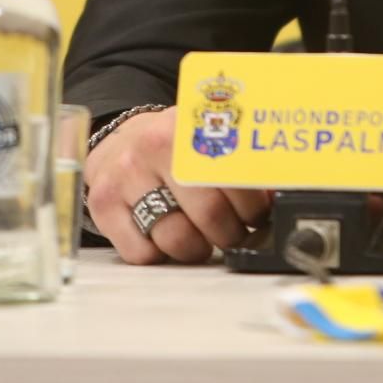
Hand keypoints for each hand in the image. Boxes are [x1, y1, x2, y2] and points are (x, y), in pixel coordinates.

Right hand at [82, 107, 270, 264]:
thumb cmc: (174, 147)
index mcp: (189, 128)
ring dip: (198, 248)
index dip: (255, 205)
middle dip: (231, 232)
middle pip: (210, 215)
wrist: (121, 139)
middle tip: (234, 230)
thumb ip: (242, 162)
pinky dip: (160, 254)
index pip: (236, 179)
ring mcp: (124, 177)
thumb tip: (280, 195)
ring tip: (203, 236)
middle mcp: (152, 148)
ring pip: (177, 239)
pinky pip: (142, 253)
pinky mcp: (102, 205)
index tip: (259, 214)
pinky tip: (166, 235)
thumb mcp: (207, 139)